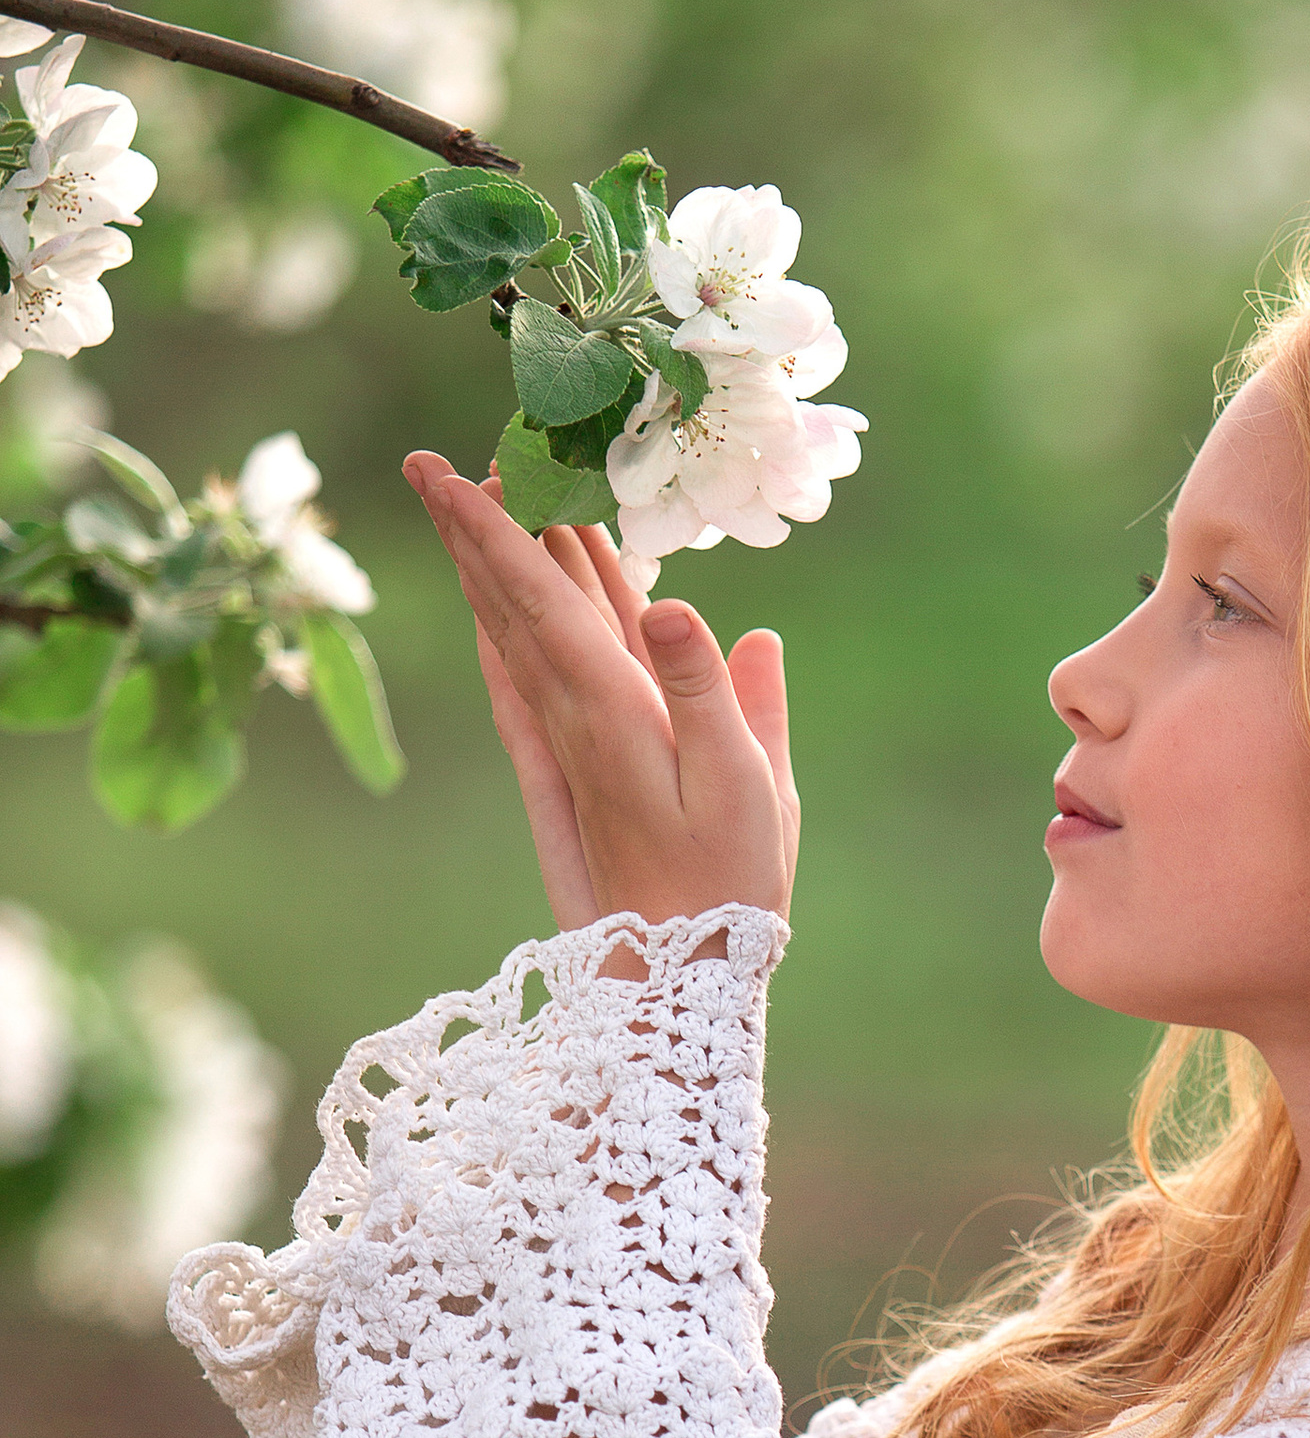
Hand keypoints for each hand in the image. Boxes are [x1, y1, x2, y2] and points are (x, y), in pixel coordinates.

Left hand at [403, 453, 797, 937]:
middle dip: (475, 531)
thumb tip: (676, 606)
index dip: (494, 533)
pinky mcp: (577, 769)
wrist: (677, 975)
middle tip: (435, 463)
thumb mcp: (745, 789)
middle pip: (511, 606)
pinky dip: (507, 634)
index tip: (444, 474)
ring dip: (490, 568)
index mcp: (612, 712)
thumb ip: (715, 697)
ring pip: (517, 636)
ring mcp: (569, 743)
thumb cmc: (728, 886)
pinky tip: (495, 612)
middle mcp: (574, 719)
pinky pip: (527, 683)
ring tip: (470, 506)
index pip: (539, 601)